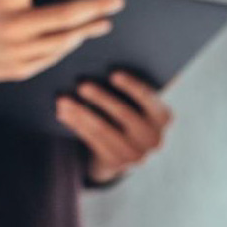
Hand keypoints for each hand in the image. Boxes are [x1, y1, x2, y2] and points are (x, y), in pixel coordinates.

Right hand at [0, 0, 123, 84]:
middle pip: (64, 16)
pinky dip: (70, 45)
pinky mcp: (21, 69)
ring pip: (64, 40)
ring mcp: (16, 49)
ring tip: (105, 21)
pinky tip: (82, 35)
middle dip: (96, 7)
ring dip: (88, 30)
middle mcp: (11, 23)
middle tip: (117, 1)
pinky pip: (54, 57)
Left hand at [55, 70, 173, 183]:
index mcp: (164, 117)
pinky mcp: (117, 164)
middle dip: (101, 98)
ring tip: (63, 100)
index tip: (113, 74)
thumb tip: (106, 62)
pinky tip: (63, 114)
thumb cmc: (130, 115)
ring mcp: (137, 155)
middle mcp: (155, 139)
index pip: (148, 99)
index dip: (132, 87)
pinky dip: (76, 125)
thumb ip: (133, 89)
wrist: (126, 153)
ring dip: (81, 113)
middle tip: (82, 84)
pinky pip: (92, 141)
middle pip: (124, 115)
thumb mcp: (138, 105)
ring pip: (103, 129)